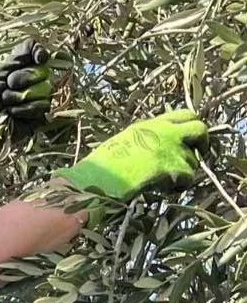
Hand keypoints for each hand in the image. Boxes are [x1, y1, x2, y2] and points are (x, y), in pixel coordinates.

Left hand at [0, 39, 52, 169]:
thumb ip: (17, 58)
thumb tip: (37, 48)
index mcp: (16, 69)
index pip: (38, 54)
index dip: (40, 54)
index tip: (38, 58)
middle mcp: (29, 82)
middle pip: (43, 71)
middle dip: (23, 78)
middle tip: (7, 87)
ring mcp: (35, 100)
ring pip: (45, 91)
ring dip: (21, 98)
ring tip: (6, 105)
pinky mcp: (38, 118)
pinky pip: (43, 108)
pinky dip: (25, 111)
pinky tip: (13, 116)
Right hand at [53, 109, 209, 201]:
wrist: (100, 178)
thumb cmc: (105, 163)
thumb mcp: (127, 140)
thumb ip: (148, 138)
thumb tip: (161, 146)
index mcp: (151, 124)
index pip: (185, 114)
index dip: (190, 127)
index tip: (187, 139)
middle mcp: (164, 132)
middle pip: (200, 130)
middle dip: (201, 144)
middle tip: (193, 156)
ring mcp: (170, 149)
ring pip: (194, 160)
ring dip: (185, 171)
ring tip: (167, 179)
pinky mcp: (173, 168)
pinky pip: (188, 177)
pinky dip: (180, 184)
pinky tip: (165, 188)